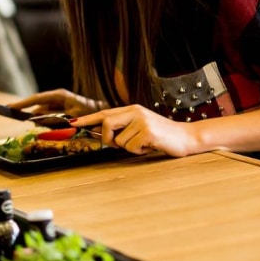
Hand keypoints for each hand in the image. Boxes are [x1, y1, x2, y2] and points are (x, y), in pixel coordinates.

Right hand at [8, 89, 102, 117]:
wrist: (103, 112)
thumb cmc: (90, 111)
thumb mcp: (72, 116)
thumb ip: (54, 118)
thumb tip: (38, 119)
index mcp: (58, 95)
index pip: (36, 98)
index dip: (22, 103)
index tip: (9, 107)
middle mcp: (55, 98)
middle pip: (38, 108)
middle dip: (35, 117)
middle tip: (36, 123)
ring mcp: (57, 104)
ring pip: (43, 115)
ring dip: (45, 122)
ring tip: (59, 126)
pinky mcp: (59, 110)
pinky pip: (49, 118)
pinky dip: (50, 124)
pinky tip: (59, 127)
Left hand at [71, 104, 199, 156]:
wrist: (186, 137)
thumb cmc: (161, 135)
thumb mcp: (140, 127)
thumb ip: (123, 128)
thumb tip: (102, 136)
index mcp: (132, 109)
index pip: (104, 113)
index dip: (87, 119)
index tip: (72, 123)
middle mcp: (135, 112)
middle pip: (106, 124)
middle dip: (107, 138)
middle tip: (119, 144)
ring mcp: (142, 121)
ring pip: (119, 141)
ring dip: (129, 147)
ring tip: (144, 143)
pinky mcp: (148, 132)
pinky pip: (131, 147)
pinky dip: (139, 151)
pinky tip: (150, 146)